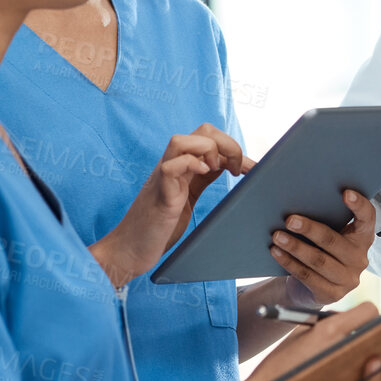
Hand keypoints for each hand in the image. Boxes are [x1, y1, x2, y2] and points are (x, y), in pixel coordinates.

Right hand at [93, 125, 247, 286]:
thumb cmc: (159, 226)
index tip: (250, 169)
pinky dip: (190, 164)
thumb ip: (203, 179)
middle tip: (236, 170)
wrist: (129, 250)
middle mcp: (172, 166)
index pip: (210, 137)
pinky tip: (203, 175)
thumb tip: (233, 168)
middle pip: (202, 131)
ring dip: (208, 149)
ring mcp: (163, 179)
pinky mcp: (159, 195)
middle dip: (228, 144)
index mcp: (182, 166)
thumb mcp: (188, 196)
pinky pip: (170, 166)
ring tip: (217, 170)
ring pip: (182, 140)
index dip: (234, 147)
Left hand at [270, 190, 374, 304]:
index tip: (346, 192)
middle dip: (310, 229)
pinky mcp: (332, 294)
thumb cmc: (319, 249)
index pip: (368, 218)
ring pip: (318, 260)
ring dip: (295, 247)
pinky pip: (307, 276)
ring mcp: (348, 279)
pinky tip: (276, 252)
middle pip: (333, 241)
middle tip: (289, 219)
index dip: (359, 205)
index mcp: (363, 237)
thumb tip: (294, 196)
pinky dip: (289, 263)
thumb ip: (323, 217)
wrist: (312, 286)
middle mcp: (359, 258)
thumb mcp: (328, 232)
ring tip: (277, 236)